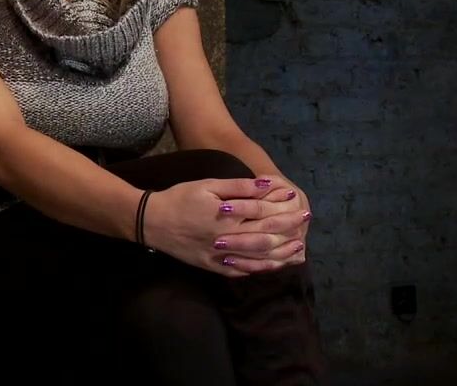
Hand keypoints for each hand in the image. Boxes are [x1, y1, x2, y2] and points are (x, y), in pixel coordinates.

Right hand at [142, 176, 306, 277]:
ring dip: (280, 255)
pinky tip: (270, 267)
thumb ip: (239, 187)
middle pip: (266, 239)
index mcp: (229, 218)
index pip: (266, 216)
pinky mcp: (211, 267)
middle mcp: (228, 240)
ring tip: (297, 250)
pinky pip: (239, 272)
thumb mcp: (208, 184)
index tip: (302, 208)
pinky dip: (257, 270)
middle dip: (288, 233)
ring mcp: (220, 257)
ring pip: (257, 259)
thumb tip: (266, 185)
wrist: (151, 221)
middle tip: (305, 227)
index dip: (286, 213)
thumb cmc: (181, 198)